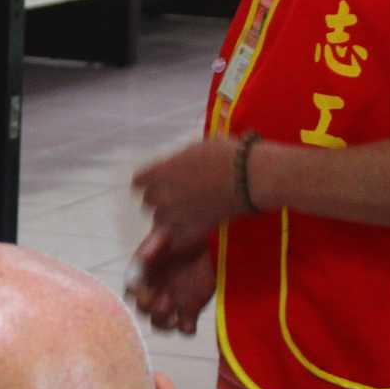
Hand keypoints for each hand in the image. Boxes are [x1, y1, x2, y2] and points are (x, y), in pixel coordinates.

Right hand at [129, 236, 214, 334]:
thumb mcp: (161, 237)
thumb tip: (144, 256)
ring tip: (176, 318)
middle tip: (167, 300)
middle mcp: (152, 295)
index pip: (132, 293)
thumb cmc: (172, 240)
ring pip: (161, 324)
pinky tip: (190, 322)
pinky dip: (186, 329)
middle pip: (145, 312)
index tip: (150, 292)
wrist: (194, 243)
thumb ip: (152, 247)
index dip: (139, 296)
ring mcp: (170, 305)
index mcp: (141, 279)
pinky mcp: (189, 311)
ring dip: (166, 325)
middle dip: (154, 310)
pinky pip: (184, 328)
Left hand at [133, 137, 247, 250]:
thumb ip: (178, 162)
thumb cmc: (226, 156)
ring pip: (160, 221)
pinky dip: (182, 235)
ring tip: (186, 211)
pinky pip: (176, 239)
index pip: (139, 181)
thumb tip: (174, 166)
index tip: (158, 181)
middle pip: (148, 202)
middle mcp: (164, 195)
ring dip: (169, 217)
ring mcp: (177, 215)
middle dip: (160, 198)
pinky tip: (193, 227)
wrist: (250, 177)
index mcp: (161, 171)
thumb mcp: (196, 149)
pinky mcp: (193, 231)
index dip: (148, 181)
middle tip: (177, 195)